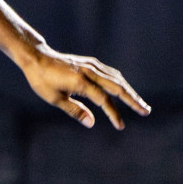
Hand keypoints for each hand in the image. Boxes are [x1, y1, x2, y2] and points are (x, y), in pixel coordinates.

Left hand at [21, 45, 150, 129]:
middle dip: (133, 100)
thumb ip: (75, 110)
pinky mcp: (91, 63)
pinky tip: (126, 91)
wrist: (36, 57)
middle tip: (146, 112)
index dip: (113, 114)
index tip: (120, 126)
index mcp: (80, 82)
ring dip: (130, 91)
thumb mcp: (54, 98)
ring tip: (141, 104)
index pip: (103, 100)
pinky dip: (120, 83)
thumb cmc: (42, 80)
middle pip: (117, 87)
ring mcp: (91, 65)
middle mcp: (89, 72)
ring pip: (116, 79)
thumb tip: (92, 123)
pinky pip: (110, 73)